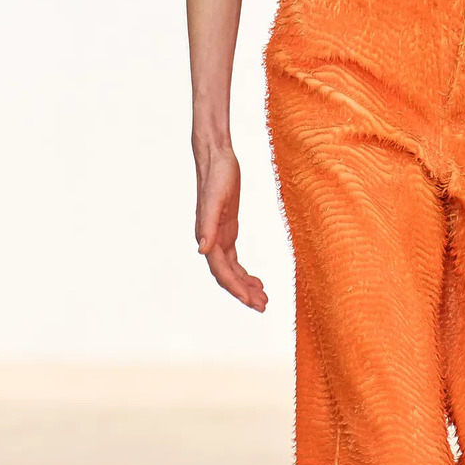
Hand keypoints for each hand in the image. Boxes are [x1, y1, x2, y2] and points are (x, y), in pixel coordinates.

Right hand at [194, 144, 267, 309]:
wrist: (217, 158)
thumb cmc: (217, 176)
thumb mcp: (216, 200)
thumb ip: (207, 226)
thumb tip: (201, 250)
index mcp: (207, 237)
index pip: (221, 271)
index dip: (235, 288)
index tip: (250, 302)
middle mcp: (210, 241)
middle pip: (227, 276)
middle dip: (243, 293)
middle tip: (263, 306)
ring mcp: (219, 236)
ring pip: (231, 270)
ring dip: (245, 285)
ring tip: (263, 299)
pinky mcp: (227, 229)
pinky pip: (234, 259)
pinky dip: (244, 272)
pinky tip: (256, 280)